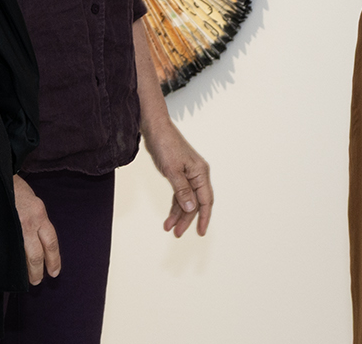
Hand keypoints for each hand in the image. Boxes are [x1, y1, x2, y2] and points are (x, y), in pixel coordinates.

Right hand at [11, 174, 60, 283]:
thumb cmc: (16, 189)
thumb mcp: (33, 202)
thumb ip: (37, 221)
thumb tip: (39, 241)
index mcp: (39, 214)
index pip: (51, 242)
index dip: (53, 259)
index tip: (55, 272)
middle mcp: (29, 222)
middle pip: (36, 254)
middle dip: (37, 270)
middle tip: (37, 281)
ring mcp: (14, 226)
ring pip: (21, 255)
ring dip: (24, 269)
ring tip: (24, 279)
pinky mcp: (1, 227)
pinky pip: (7, 248)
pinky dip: (9, 260)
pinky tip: (8, 267)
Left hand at [143, 122, 212, 236]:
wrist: (155, 129)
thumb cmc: (166, 144)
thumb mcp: (173, 171)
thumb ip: (182, 191)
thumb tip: (192, 209)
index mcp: (200, 173)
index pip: (206, 201)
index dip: (204, 218)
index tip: (201, 232)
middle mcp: (197, 175)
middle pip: (195, 203)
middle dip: (187, 219)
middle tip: (177, 233)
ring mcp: (188, 175)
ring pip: (186, 200)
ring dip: (178, 214)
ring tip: (169, 227)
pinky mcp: (179, 174)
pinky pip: (179, 194)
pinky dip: (175, 205)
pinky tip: (170, 215)